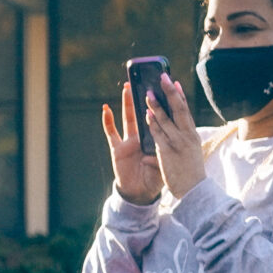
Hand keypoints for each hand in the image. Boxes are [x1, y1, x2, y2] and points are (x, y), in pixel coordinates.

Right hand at [101, 84, 163, 204]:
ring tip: (127, 87)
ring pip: (128, 117)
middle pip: (144, 112)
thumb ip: (165, 154)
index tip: (166, 87)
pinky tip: (106, 109)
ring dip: (127, 103)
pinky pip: (111, 132)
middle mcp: (142, 136)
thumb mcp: (164, 165)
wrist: (140, 193)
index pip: (160, 117)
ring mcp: (129, 141)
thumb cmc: (154, 178)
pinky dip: (107, 121)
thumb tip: (165, 144)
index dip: (163, 103)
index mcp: (156, 138)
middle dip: (144, 97)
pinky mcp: (117, 148)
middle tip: (146, 79)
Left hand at [144, 74, 206, 197]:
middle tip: (163, 77)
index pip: (185, 111)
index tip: (175, 82)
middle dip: (170, 93)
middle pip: (178, 109)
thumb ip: (183, 140)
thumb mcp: (191, 152)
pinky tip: (146, 115)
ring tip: (148, 93)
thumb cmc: (192, 172)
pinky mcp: (167, 152)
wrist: (195, 191)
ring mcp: (178, 143)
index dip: (180, 96)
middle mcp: (187, 136)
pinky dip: (153, 124)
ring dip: (157, 106)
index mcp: (192, 135)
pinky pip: (158, 135)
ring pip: (166, 120)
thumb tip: (180, 130)